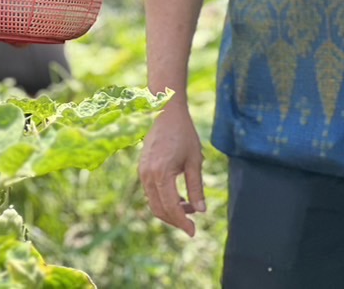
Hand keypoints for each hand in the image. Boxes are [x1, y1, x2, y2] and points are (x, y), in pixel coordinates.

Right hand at [139, 98, 206, 235]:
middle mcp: (147, 175)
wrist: (165, 112)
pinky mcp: (142, 168)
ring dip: (170, 210)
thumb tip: (201, 210)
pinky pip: (151, 192)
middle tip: (192, 224)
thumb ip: (196, 186)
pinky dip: (164, 200)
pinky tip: (179, 198)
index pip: (171, 207)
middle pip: (159, 209)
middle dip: (176, 220)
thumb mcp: (194, 160)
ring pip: (154, 202)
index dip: (182, 222)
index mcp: (161, 173)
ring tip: (189, 207)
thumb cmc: (183, 133)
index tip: (193, 232)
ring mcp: (142, 171)